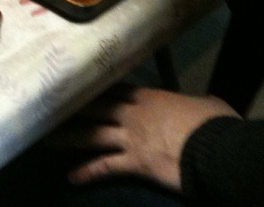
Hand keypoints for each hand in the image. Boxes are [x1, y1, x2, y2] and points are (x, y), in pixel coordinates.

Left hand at [51, 84, 238, 191]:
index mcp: (150, 97)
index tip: (78, 86)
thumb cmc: (215, 124)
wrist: (218, 148)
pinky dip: (87, 173)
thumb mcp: (206, 104)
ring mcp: (131, 137)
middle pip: (95, 107)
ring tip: (46, 140)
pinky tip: (72, 178)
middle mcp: (133, 113)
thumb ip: (194, 102)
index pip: (115, 89)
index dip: (96, 89)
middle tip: (51, 107)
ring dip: (68, 138)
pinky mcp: (134, 162)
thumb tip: (201, 104)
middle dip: (73, 107)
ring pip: (91, 135)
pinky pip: (105, 167)